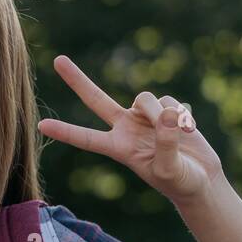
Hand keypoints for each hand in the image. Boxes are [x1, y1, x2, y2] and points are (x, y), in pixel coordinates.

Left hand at [37, 55, 223, 205]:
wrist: (200, 179)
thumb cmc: (180, 181)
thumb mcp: (170, 169)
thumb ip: (166, 143)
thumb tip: (165, 114)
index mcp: (119, 148)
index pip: (87, 138)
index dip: (65, 132)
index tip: (41, 125)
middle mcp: (126, 128)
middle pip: (96, 100)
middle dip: (78, 80)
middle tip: (57, 60)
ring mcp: (144, 117)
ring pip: (146, 99)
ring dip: (162, 114)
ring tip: (180, 134)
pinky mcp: (165, 110)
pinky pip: (170, 102)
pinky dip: (181, 116)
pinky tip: (188, 131)